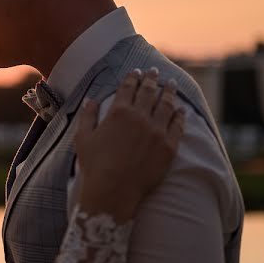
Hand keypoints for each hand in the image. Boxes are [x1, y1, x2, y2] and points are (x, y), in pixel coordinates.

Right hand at [74, 67, 184, 219]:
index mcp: (118, 112)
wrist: (113, 191)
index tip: (136, 71)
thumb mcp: (82, 138)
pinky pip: (178, 126)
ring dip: (169, 92)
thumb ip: (87, 115)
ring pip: (166, 105)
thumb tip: (91, 99)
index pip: (128, 88)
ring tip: (171, 84)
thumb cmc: (94, 165)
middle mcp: (140, 117)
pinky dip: (179, 115)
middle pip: (149, 92)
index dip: (132, 78)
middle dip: (152, 79)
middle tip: (154, 71)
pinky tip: (180, 109)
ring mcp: (157, 131)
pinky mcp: (169, 147)